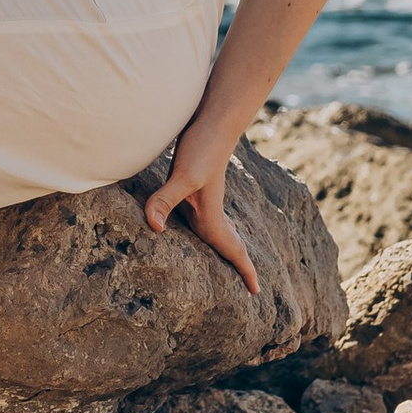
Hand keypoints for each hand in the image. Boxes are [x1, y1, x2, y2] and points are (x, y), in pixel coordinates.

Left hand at [144, 127, 258, 292]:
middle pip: (229, 245)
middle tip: (249, 289)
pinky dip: (204, 232)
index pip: (233, 251)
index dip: (245, 272)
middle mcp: (210, 211)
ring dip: (224, 250)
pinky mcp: (193, 188)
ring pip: (216, 232)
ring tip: (228, 266)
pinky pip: (201, 219)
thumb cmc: (201, 146)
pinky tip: (194, 230)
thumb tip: (154, 227)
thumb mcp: (182, 174)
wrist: (212, 118)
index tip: (256, 294)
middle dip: (238, 266)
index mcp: (211, 217)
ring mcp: (202, 199)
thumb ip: (166, 199)